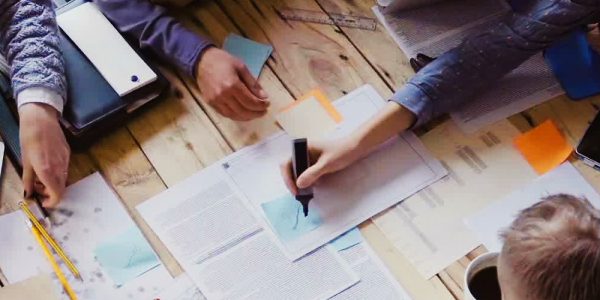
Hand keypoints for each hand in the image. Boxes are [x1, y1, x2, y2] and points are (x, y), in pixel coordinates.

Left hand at [19, 103, 69, 207]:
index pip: (57, 194)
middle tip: (37, 188)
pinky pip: (64, 169)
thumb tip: (28, 193)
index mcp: (47, 170)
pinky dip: (56, 173)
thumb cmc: (29, 137)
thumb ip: (28, 180)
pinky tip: (47, 165)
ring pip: (63, 179)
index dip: (52, 202)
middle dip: (50, 192)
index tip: (44, 202)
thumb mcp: (25, 161)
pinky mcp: (67, 153)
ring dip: (52, 182)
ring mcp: (65, 160)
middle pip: (61, 188)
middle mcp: (60, 167)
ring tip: (39, 175)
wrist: (40, 118)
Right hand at [196, 47, 269, 120]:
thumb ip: (253, 83)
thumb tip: (264, 97)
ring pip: (234, 115)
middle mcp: (223, 95)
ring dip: (247, 117)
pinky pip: (225, 114)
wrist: (201, 60)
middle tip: (264, 111)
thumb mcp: (241, 67)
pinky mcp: (210, 103)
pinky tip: (243, 113)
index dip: (261, 105)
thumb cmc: (222, 60)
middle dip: (256, 113)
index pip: (250, 102)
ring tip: (255, 113)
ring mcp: (215, 100)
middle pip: (243, 111)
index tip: (267, 104)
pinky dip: (236, 116)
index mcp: (232, 84)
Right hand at [280, 102, 416, 194]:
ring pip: (298, 172)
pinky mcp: (315, 163)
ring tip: (304, 193)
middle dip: (293, 182)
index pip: (286, 163)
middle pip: (290, 168)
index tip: (295, 190)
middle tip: (298, 195)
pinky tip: (312, 188)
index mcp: (302, 147)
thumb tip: (298, 184)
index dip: (287, 178)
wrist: (356, 148)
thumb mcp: (326, 164)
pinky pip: (306, 173)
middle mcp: (303, 152)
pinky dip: (308, 181)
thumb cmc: (342, 152)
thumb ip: (312, 173)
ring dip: (300, 182)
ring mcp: (308, 157)